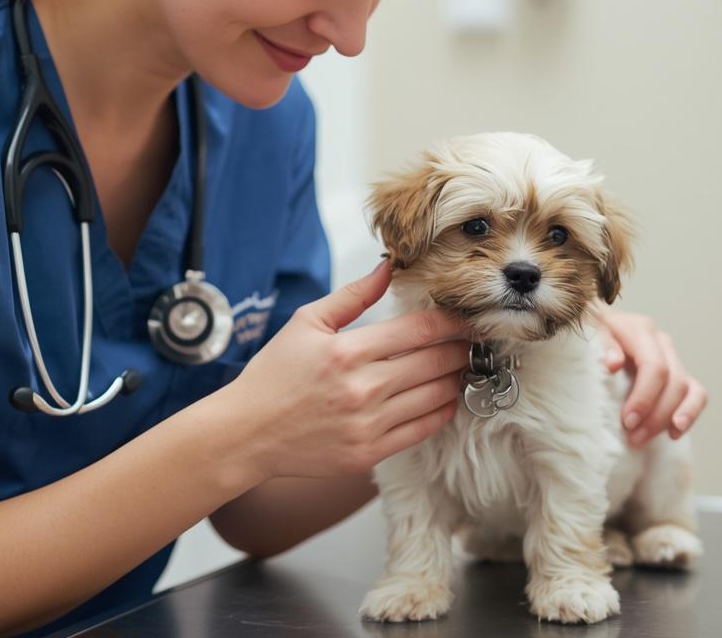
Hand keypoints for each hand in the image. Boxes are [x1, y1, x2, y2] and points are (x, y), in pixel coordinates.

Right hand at [223, 260, 469, 479]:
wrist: (246, 433)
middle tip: (475, 340)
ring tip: (463, 366)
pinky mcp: (369, 453)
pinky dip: (443, 410)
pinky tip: (446, 397)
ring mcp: (368, 424)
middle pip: (436, 362)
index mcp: (347, 351)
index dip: (452, 322)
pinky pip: (423, 429)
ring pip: (436, 396)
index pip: (419, 330)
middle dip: (462, 348)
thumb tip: (388, 268)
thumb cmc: (273, 375)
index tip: (467, 317)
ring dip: (457, 378)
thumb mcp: (305, 324)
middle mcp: (362, 388)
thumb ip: (351, 295)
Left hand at [598, 307, 706, 447]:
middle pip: (673, 382)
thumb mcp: (590, 333)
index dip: (645, 397)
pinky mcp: (679, 373)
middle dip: (655, 415)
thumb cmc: (591, 334)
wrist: (597, 328)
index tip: (628, 422)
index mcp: (640, 330)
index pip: (654, 367)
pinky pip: (697, 394)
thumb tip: (613, 363)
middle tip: (633, 437)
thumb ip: (603, 344)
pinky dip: (689, 414)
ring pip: (688, 390)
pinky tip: (674, 433)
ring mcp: (673, 358)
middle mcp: (662, 342)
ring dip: (671, 419)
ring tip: (649, 439)